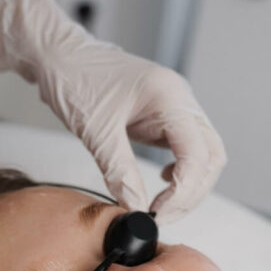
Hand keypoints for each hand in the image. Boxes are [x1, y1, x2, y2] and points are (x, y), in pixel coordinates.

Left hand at [0, 0, 225, 222]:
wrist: (59, 54)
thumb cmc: (75, 77)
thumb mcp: (96, 130)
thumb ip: (119, 172)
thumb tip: (135, 208)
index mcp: (170, 97)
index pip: (198, 154)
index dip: (183, 191)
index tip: (157, 213)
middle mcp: (181, 100)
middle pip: (211, 157)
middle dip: (191, 193)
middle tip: (161, 215)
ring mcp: (177, 107)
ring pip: (204, 155)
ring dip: (188, 185)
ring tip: (160, 206)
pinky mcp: (166, 116)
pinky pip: (188, 149)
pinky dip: (181, 172)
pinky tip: (161, 181)